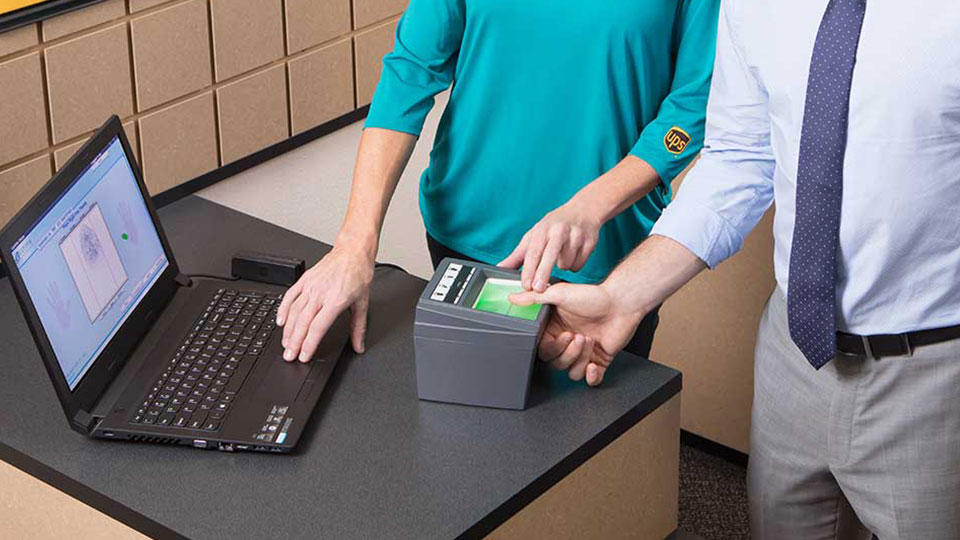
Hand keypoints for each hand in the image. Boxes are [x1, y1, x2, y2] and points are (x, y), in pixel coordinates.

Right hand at [276, 245, 373, 361]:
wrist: (352, 252)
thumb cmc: (358, 274)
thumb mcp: (363, 303)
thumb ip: (358, 327)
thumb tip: (359, 346)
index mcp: (335, 301)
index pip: (317, 328)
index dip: (308, 344)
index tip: (303, 356)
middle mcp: (320, 294)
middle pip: (302, 323)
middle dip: (294, 342)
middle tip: (288, 356)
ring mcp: (310, 286)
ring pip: (294, 311)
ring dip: (288, 330)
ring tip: (285, 344)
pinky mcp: (304, 279)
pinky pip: (290, 296)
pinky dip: (283, 310)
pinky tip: (280, 321)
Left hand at [499, 202, 600, 291]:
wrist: (583, 210)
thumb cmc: (553, 226)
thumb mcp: (533, 236)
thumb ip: (517, 255)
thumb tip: (500, 268)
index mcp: (542, 230)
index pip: (534, 251)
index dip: (529, 269)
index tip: (526, 285)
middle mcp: (559, 231)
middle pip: (550, 256)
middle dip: (543, 273)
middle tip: (538, 290)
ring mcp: (576, 236)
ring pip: (566, 264)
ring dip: (562, 267)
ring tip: (561, 256)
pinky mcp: (590, 242)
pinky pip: (579, 265)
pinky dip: (574, 265)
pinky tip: (573, 255)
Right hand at [510, 283, 641, 385]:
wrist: (622, 302)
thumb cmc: (593, 296)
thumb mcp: (560, 293)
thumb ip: (534, 299)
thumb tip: (512, 298)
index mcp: (555, 329)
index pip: (543, 349)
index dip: (552, 347)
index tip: (563, 335)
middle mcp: (567, 342)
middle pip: (556, 363)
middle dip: (568, 353)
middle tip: (579, 336)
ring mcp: (583, 352)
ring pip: (571, 372)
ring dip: (580, 360)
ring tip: (590, 341)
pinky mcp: (599, 360)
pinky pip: (590, 380)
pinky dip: (591, 377)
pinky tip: (593, 365)